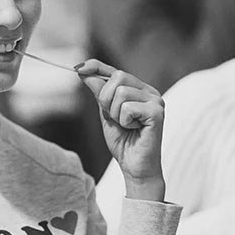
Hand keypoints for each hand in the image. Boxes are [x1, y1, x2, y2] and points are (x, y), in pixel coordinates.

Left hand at [77, 59, 164, 200]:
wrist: (135, 168)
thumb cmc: (123, 142)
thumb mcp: (105, 113)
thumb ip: (98, 93)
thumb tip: (84, 71)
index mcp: (139, 89)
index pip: (115, 71)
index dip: (96, 67)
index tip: (77, 68)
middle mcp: (150, 92)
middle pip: (118, 77)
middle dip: (105, 99)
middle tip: (113, 118)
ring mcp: (156, 101)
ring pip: (121, 93)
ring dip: (115, 113)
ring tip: (126, 126)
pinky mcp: (157, 113)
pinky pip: (127, 107)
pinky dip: (124, 121)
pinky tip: (134, 129)